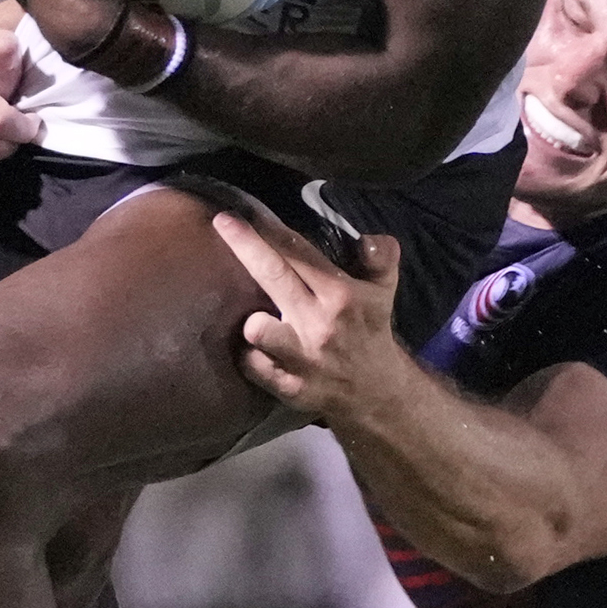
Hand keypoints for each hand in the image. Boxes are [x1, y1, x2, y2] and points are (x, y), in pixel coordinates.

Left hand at [211, 212, 406, 422]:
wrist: (378, 392)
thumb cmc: (371, 331)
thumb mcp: (384, 291)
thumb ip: (381, 258)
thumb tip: (369, 238)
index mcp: (341, 296)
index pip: (299, 254)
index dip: (266, 231)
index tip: (236, 215)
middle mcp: (320, 325)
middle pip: (273, 277)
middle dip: (245, 246)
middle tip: (221, 223)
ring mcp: (303, 360)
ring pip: (256, 329)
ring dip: (253, 323)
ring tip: (259, 321)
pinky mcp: (291, 389)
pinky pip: (253, 367)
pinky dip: (250, 358)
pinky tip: (256, 352)